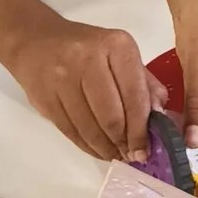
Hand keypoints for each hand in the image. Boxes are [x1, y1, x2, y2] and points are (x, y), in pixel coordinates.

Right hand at [5, 17, 165, 161]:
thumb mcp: (121, 55)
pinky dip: (88, 146)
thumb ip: (144, 83)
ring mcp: (63, 79)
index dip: (142, 128)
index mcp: (116, 46)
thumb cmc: (87, 49)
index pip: (135, 95)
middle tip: (132, 155)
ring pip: (90, 128)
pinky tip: (98, 149)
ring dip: (106, 148)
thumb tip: (160, 118)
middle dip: (125, 142)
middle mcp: (88, 59)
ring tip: (116, 154)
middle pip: (112, 116)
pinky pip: (71, 131)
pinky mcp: (45, 97)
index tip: (146, 149)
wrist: (37, 41)